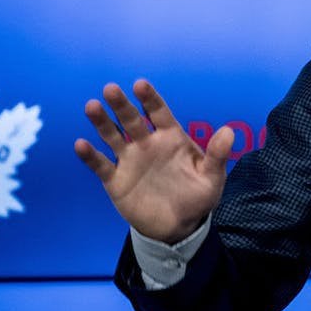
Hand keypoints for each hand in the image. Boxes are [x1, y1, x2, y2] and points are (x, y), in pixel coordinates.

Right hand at [74, 79, 232, 243]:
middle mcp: (147, 144)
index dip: (150, 99)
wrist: (179, 226)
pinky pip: (101, 165)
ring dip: (102, 123)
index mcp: (171, 138)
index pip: (159, 113)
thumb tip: (229, 131)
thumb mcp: (212, 178)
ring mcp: (130, 161)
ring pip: (112, 136)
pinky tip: (81, 144)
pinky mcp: (116, 180)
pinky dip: (90, 156)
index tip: (140, 85)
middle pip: (132, 120)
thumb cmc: (198, 196)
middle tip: (110, 89)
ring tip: (92, 107)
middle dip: (121, 104)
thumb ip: (218, 155)